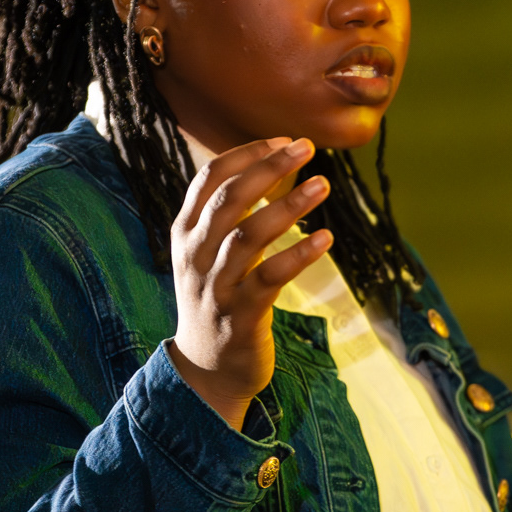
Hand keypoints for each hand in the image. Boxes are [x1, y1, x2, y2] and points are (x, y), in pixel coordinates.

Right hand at [169, 139, 332, 430]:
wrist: (205, 370)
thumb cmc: (216, 298)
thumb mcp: (207, 253)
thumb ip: (226, 214)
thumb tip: (269, 164)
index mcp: (185, 233)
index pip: (209, 179)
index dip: (247, 154)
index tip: (284, 140)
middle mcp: (194, 256)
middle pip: (229, 200)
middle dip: (268, 168)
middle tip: (307, 147)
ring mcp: (215, 287)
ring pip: (248, 236)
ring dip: (288, 206)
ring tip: (323, 184)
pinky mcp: (239, 317)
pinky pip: (269, 279)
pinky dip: (298, 255)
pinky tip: (326, 238)